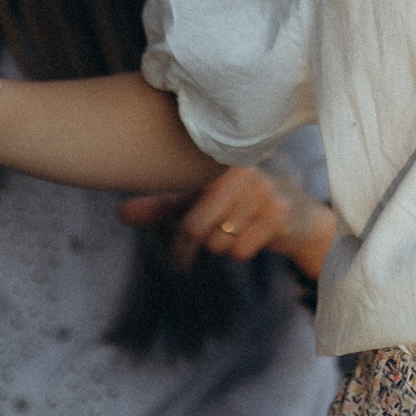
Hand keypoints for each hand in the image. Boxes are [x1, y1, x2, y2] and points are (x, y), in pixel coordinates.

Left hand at [118, 163, 336, 281]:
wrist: (296, 215)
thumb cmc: (237, 204)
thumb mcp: (198, 202)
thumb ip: (161, 207)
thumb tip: (120, 214)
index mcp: (215, 163)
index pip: (178, 205)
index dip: (179, 234)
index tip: (181, 249)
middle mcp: (240, 171)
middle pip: (196, 227)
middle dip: (196, 246)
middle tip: (205, 246)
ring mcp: (263, 190)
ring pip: (219, 241)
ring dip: (223, 247)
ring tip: (238, 231)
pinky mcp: (279, 213)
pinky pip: (241, 249)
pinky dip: (242, 252)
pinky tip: (254, 237)